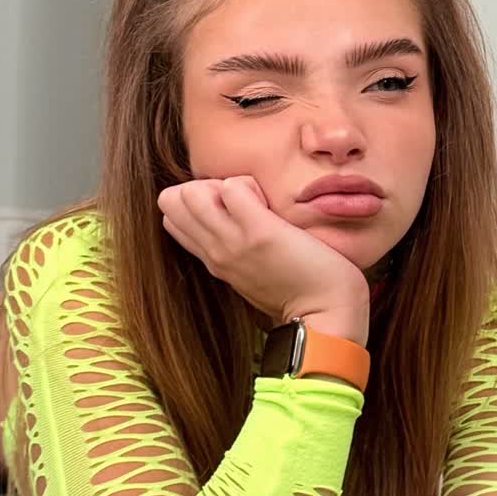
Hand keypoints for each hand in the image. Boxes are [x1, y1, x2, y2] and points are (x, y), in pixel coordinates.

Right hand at [156, 175, 369, 336]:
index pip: (171, 219)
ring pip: (192, 192)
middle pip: (171, 200)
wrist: (325, 312)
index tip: (229, 208)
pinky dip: (248, 184)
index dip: (194, 201)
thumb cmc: (299, 290)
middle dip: (203, 187)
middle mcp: (215, 251)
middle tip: (241, 201)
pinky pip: (232, 187)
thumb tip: (235, 222)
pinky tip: (268, 202)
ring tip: (254, 200)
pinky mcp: (258, 231)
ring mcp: (233, 242)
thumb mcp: (254, 273)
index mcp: (213, 260)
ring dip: (223, 183)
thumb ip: (237, 250)